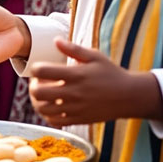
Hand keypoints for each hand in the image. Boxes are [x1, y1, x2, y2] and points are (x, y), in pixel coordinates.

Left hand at [29, 38, 162, 126]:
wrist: (129, 96)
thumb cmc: (111, 73)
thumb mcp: (95, 57)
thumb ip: (73, 48)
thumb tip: (55, 40)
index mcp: (76, 74)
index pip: (42, 71)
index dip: (35, 68)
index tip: (40, 68)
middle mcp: (74, 92)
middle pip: (38, 92)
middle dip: (33, 86)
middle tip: (38, 83)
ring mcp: (75, 108)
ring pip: (43, 109)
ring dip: (38, 101)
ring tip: (43, 95)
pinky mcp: (78, 120)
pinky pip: (54, 121)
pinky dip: (48, 114)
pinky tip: (52, 106)